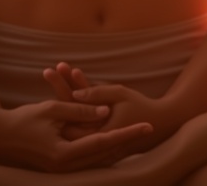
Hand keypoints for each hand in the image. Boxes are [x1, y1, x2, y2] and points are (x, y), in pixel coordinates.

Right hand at [0, 96, 152, 171]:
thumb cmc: (22, 120)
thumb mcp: (52, 109)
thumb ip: (79, 110)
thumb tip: (104, 112)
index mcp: (65, 154)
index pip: (104, 142)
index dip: (127, 133)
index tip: (147, 126)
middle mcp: (66, 167)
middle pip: (106, 156)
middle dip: (128, 142)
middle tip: (148, 129)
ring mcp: (63, 171)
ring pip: (99, 161)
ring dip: (117, 148)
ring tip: (137, 135)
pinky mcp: (61, 168)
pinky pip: (88, 160)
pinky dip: (103, 151)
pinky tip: (115, 142)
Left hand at [43, 63, 182, 158]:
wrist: (159, 125)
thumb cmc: (141, 106)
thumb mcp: (120, 95)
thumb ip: (98, 93)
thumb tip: (74, 94)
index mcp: (97, 131)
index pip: (72, 110)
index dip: (61, 89)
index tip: (52, 70)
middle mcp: (92, 137)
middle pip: (69, 112)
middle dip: (59, 88)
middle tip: (47, 69)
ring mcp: (94, 138)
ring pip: (73, 114)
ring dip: (64, 92)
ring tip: (54, 70)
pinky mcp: (96, 134)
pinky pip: (81, 116)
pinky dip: (76, 100)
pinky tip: (70, 81)